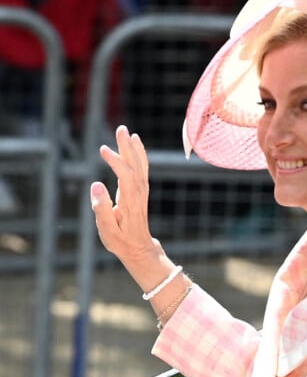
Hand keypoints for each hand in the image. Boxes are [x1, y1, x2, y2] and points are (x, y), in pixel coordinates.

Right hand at [91, 125, 159, 264]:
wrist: (138, 247)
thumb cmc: (120, 240)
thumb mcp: (107, 229)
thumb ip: (101, 208)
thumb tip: (96, 185)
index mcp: (129, 201)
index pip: (125, 175)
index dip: (116, 161)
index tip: (103, 149)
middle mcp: (138, 192)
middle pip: (135, 165)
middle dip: (127, 147)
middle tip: (120, 129)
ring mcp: (142, 190)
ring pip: (140, 164)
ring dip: (133, 147)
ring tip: (126, 132)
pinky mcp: (141, 189)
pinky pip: (142, 167)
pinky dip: (140, 154)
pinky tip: (135, 142)